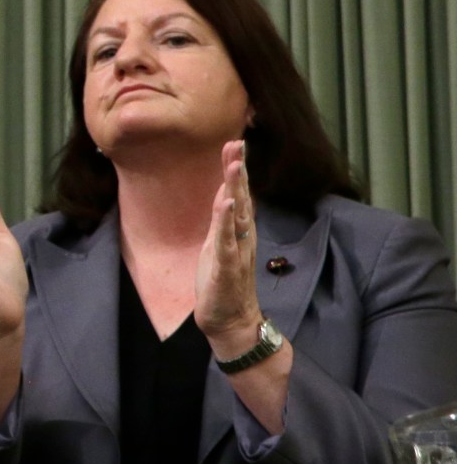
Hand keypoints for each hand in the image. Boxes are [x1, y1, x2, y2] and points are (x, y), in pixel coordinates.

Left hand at [193, 139, 263, 356]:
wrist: (232, 321)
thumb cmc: (225, 283)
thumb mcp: (220, 244)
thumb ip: (224, 219)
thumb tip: (226, 192)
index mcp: (238, 232)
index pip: (238, 194)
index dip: (236, 169)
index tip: (234, 143)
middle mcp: (242, 238)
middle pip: (241, 198)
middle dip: (238, 170)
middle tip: (237, 143)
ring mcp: (236, 252)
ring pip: (236, 215)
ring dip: (235, 189)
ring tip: (234, 165)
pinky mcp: (226, 268)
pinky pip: (226, 241)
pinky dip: (225, 222)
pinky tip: (225, 204)